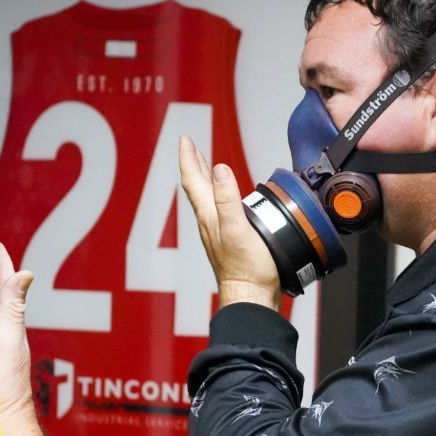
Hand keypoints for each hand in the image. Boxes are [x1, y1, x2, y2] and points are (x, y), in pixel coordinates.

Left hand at [178, 135, 281, 310]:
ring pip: (206, 197)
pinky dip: (217, 195)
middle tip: (190, 146)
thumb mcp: (237, 229)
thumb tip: (220, 169)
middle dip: (194, 163)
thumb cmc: (247, 267)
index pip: (193, 180)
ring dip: (204, 177)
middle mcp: (209, 221)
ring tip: (205, 164)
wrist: (251, 295)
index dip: (189, 158)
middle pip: (196, 186)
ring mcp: (217, 231)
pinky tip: (224, 199)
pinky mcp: (228, 240)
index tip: (185, 139)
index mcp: (209, 215)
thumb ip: (227, 200)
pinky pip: (217, 209)